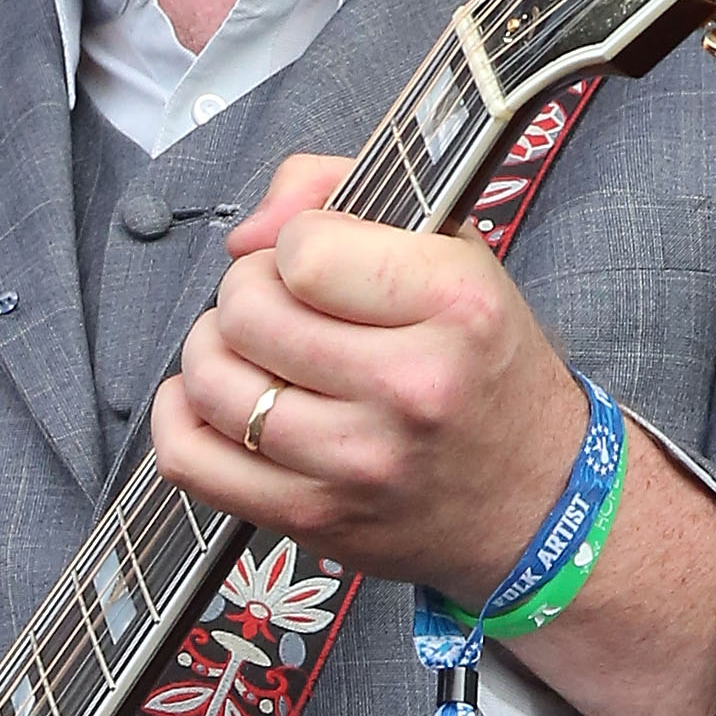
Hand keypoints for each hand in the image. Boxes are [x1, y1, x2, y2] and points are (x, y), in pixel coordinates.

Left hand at [154, 150, 585, 605]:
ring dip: (210, 353)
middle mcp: (410, 388)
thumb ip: (344, 196)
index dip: (293, 243)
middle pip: (247, 314)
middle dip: (245, 294)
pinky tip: (210, 403)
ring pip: (212, 383)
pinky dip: (178, 419)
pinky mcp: (315, 519)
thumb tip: (246, 234)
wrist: (537, 502)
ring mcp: (357, 463)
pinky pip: (191, 461)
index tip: (316, 261)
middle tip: (276, 305)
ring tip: (249, 352)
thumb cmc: (487, 370)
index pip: (304, 252)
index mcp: (456, 305)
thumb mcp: (455, 254)